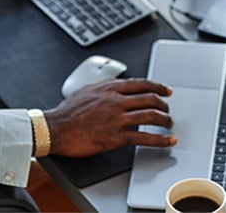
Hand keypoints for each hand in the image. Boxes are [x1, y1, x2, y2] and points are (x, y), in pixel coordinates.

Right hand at [43, 78, 175, 157]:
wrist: (56, 128)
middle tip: (168, 111)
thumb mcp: (86, 91)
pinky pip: (143, 138)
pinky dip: (160, 139)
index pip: (141, 84)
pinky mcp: (116, 136)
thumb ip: (103, 88)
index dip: (158, 87)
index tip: (166, 91)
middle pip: (150, 99)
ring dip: (165, 121)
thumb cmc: (67, 112)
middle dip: (164, 105)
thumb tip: (112, 87)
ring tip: (169, 125)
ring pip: (150, 116)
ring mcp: (117, 118)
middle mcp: (116, 101)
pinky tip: (167, 141)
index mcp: (110, 88)